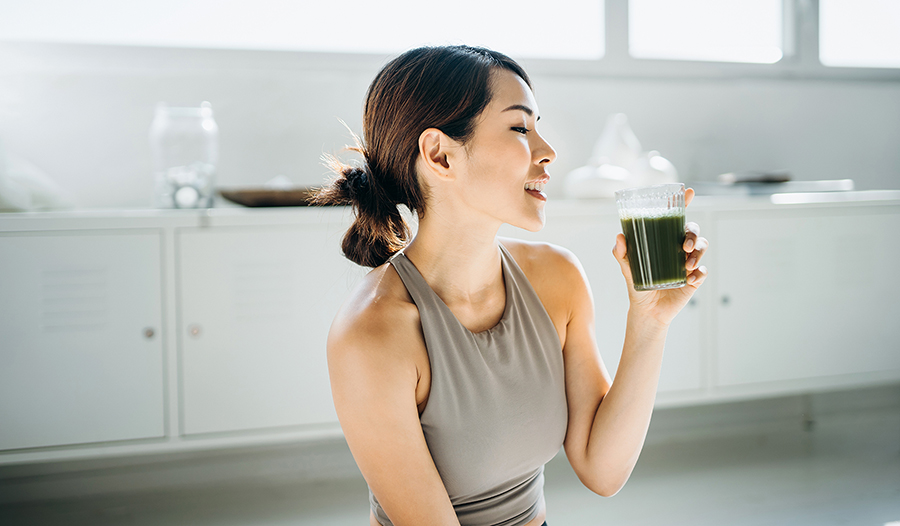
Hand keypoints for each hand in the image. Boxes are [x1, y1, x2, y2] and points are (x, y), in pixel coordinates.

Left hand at [612, 187, 708, 325]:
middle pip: (693, 230)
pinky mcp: (694, 279)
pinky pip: (703, 271)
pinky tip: (690, 279)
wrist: (647, 311)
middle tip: (683, 246)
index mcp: (663, 240)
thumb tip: (620, 236)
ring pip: (702, 247)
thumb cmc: (638, 286)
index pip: (675, 218)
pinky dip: (699, 273)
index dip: (683, 203)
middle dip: (692, 233)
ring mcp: (687, 262)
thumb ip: (621, 254)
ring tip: (687, 265)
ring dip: (698, 253)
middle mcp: (677, 248)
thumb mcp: (627, 269)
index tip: (688, 192)